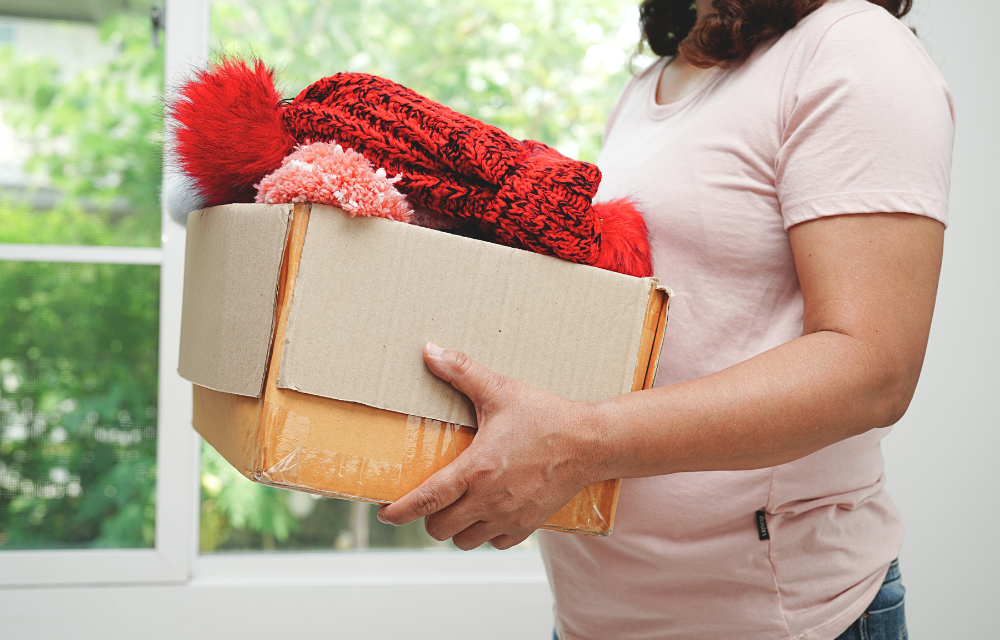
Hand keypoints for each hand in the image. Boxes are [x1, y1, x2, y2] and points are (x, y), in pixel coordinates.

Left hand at [377, 343, 601, 549]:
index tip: (386, 513)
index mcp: (476, 469)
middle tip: (432, 499)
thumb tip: (430, 351)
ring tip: (459, 507)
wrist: (590, 442)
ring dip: (456, 527)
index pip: (426, 500)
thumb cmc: (546, 417)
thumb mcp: (500, 390)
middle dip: (429, 516)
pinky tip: (488, 513)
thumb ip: (462, 371)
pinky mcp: (527, 525)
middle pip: (439, 527)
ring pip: (464, 540)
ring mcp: (508, 516)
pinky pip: (494, 543)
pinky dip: (485, 533)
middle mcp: (489, 499)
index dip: (400, 511)